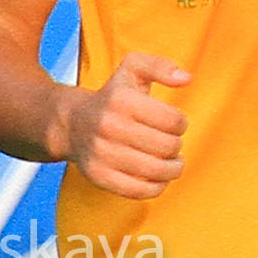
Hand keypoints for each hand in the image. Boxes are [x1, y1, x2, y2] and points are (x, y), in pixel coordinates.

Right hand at [63, 54, 187, 195]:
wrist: (71, 123)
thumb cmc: (112, 96)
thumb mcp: (132, 69)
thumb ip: (160, 66)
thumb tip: (186, 78)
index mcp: (121, 100)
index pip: (174, 121)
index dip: (181, 123)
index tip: (173, 123)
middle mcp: (108, 126)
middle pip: (168, 147)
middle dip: (176, 145)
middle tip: (170, 143)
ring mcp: (101, 153)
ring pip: (157, 171)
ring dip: (173, 168)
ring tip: (172, 162)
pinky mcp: (99, 176)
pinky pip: (140, 191)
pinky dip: (157, 187)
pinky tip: (158, 177)